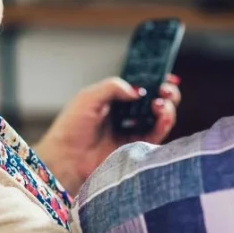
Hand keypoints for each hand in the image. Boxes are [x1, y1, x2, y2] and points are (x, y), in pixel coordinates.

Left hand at [35, 75, 180, 195]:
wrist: (66, 157)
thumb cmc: (72, 127)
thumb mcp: (89, 97)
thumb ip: (113, 87)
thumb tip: (138, 90)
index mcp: (116, 98)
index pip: (142, 85)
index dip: (156, 79)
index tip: (166, 75)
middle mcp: (128, 113)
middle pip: (156, 99)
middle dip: (166, 92)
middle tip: (165, 89)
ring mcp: (134, 130)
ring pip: (161, 116)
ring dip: (167, 107)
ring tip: (159, 104)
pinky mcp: (137, 146)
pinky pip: (157, 134)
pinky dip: (164, 124)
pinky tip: (162, 117)